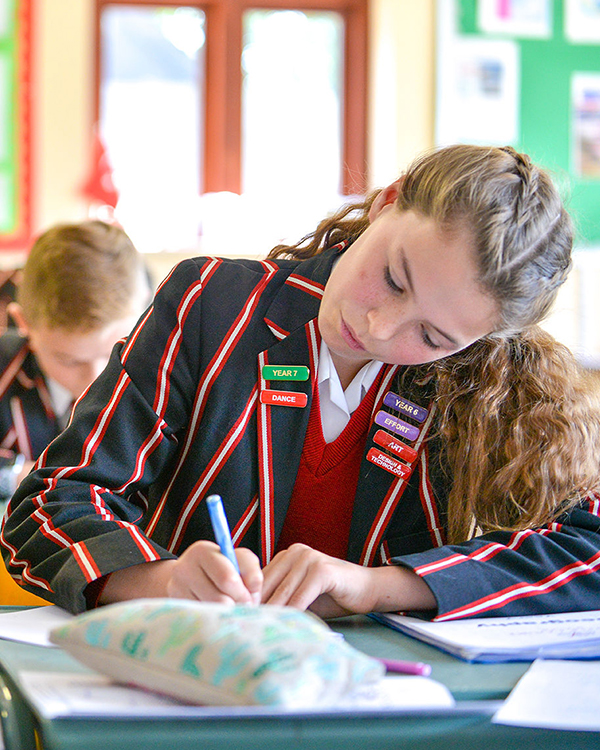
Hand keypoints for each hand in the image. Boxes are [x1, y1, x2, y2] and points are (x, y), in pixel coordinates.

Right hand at [100, 541, 262, 606]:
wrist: (181, 581)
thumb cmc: (221, 569)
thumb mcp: (237, 559)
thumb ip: (249, 567)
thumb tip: (253, 589)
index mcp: (205, 550)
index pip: (227, 569)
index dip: (244, 585)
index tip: (250, 594)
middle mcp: (186, 567)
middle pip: (220, 597)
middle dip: (238, 605)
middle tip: (242, 607)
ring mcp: (174, 589)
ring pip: (210, 612)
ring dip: (225, 615)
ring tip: (227, 610)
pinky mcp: (169, 608)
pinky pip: (196, 620)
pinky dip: (208, 622)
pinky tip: (209, 617)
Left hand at [261, 543, 436, 618]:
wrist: (367, 589)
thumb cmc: (333, 596)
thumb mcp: (302, 595)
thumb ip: (281, 599)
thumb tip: (254, 616)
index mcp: (287, 556)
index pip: (261, 579)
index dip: (250, 601)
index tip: (239, 621)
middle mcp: (295, 552)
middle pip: (268, 584)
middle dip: (257, 608)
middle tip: (245, 629)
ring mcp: (309, 558)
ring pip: (283, 591)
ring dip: (272, 613)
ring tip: (261, 632)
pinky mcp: (322, 570)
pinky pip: (301, 596)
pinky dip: (292, 613)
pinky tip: (286, 627)